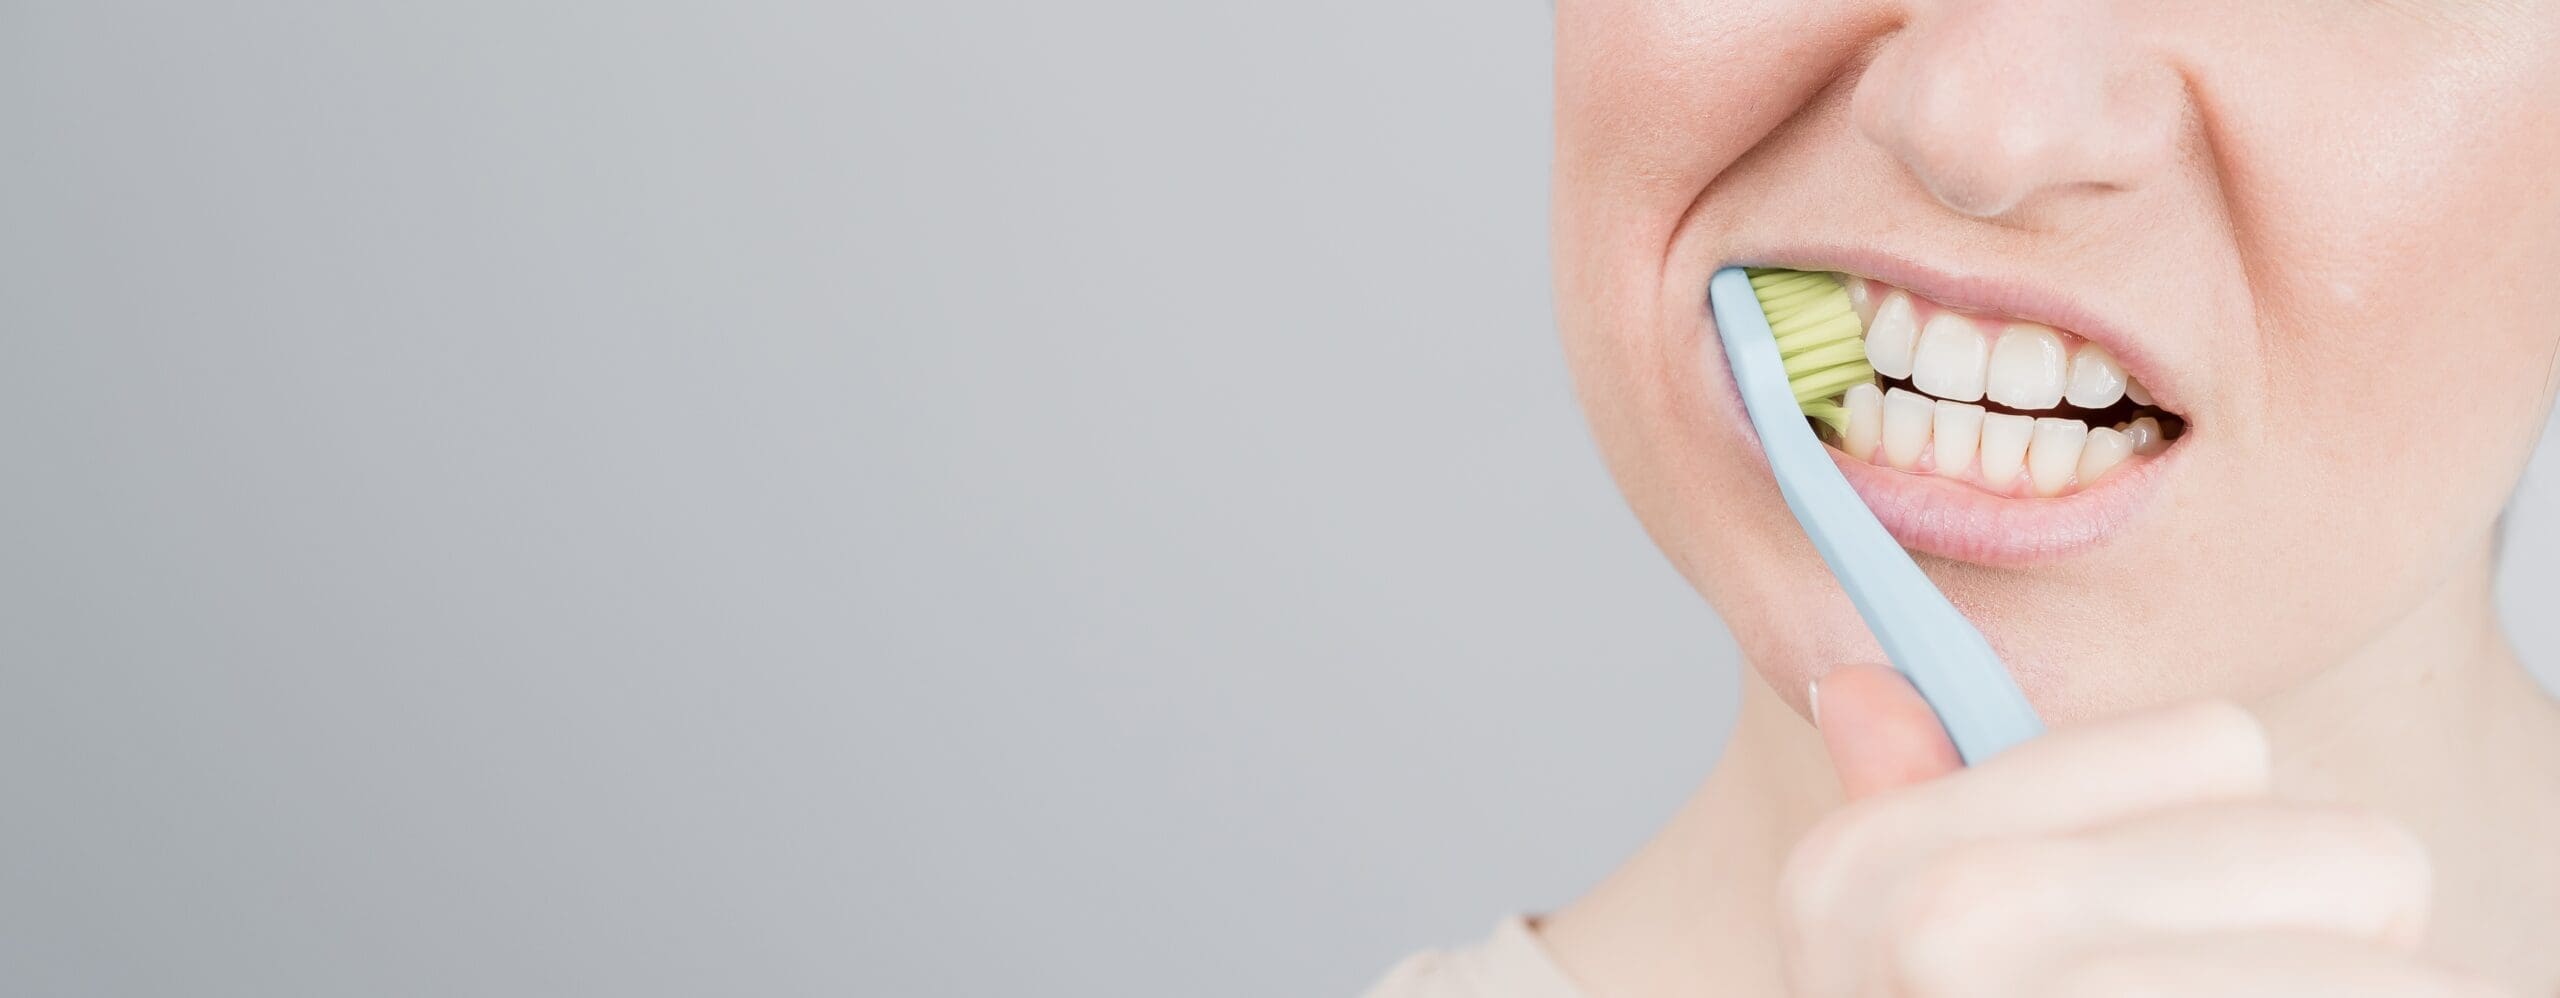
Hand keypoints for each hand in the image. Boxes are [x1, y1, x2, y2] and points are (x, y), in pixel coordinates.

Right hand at [1777, 665, 2504, 996]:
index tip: (2152, 951)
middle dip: (2335, 954)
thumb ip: (1904, 825)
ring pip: (2409, 980)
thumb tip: (1866, 680)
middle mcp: (1950, 936)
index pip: (2221, 745)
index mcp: (1873, 874)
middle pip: (2353, 850)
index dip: (2227, 853)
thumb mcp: (1876, 976)